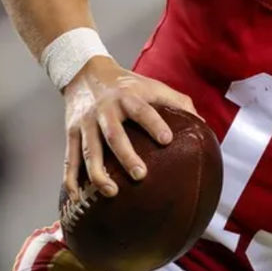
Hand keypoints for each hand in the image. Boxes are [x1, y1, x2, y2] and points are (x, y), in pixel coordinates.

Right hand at [62, 57, 197, 200]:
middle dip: (126, 155)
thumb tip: (203, 125)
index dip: (154, 124)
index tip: (167, 140)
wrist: (85, 72)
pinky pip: (69, 159)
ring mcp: (85, 123)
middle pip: (114, 134)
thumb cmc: (127, 84)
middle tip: (140, 175)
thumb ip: (178, 102)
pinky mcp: (70, 133)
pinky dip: (70, 179)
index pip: (142, 111)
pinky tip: (76, 198)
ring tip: (112, 192)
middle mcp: (105, 110)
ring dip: (98, 173)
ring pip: (89, 150)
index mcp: (128, 97)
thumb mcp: (152, 86)